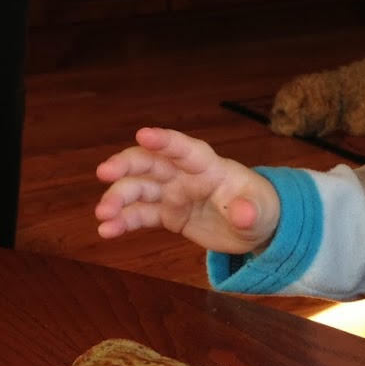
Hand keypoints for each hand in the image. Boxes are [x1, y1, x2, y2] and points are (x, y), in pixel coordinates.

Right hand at [95, 127, 281, 254]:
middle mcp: (185, 175)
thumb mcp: (261, 212)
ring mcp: (173, 193)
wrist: (254, 228)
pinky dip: (123, 222)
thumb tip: (244, 214)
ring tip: (102, 216)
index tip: (142, 134)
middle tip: (104, 173)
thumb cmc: (260, 209)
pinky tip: (107, 231)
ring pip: (139, 189)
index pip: (186, 150)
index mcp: (210, 166)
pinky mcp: (167, 214)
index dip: (165, 141)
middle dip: (126, 165)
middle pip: (151, 163)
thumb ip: (251, 211)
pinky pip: (141, 215)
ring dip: (118, 198)